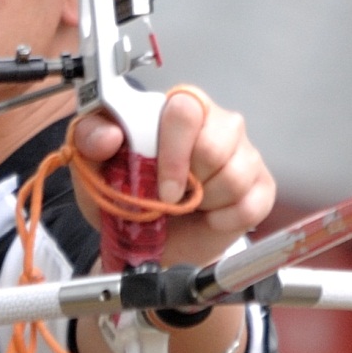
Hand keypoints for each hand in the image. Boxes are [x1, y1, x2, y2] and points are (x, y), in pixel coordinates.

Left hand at [70, 88, 275, 270]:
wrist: (147, 243)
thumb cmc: (126, 197)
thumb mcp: (94, 169)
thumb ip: (90, 140)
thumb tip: (109, 135)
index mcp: (174, 110)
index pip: (186, 109)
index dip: (175, 152)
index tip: (162, 189)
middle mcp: (215, 123)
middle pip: (217, 144)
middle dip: (191, 182)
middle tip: (172, 198)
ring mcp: (242, 152)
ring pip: (237, 174)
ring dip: (207, 202)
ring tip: (191, 205)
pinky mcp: (261, 184)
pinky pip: (254, 202)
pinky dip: (227, 219)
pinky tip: (211, 218)